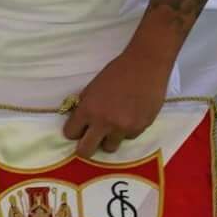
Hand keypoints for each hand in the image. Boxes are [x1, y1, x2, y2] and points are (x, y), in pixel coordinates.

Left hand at [60, 38, 174, 149]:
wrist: (146, 65)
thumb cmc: (117, 72)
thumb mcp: (92, 87)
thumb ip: (85, 106)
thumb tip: (79, 122)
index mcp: (88, 110)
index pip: (71, 133)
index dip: (74, 132)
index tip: (79, 129)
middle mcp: (104, 123)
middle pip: (86, 151)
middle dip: (85, 147)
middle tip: (90, 141)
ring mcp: (123, 128)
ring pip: (109, 148)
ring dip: (109, 139)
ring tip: (114, 126)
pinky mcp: (140, 128)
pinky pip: (128, 138)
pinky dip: (127, 131)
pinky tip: (131, 116)